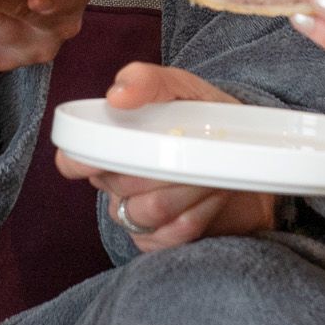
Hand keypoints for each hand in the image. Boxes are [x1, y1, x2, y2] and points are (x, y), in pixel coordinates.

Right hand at [54, 61, 276, 250]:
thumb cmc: (208, 119)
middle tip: (196, 148)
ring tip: (211, 169)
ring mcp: (137, 217)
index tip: (105, 153)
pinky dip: (199, 212)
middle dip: (163, 165)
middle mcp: (116, 184)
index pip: (72, 160)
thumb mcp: (182, 89)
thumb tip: (116, 95)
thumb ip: (147, 81)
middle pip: (121, 183)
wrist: (252, 159)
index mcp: (110, 146)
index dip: (80, 160)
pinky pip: (172, 234)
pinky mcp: (161, 242)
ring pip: (148, 210)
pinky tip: (214, 195)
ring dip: (186, 188)